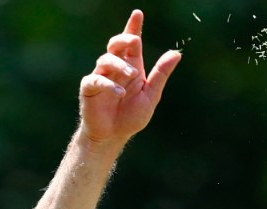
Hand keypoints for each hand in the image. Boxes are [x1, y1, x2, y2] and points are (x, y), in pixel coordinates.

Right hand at [79, 9, 180, 144]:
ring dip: (120, 66)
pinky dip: (108, 84)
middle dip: (124, 39)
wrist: (113, 136)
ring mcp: (101, 76)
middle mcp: (115, 68)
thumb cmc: (130, 116)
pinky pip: (96, 79)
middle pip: (116, 44)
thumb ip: (161, 74)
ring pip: (106, 59)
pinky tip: (119, 93)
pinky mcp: (90, 88)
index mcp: (131, 67)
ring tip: (132, 76)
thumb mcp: (151, 95)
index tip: (138, 13)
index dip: (134, 27)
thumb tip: (176, 53)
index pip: (132, 43)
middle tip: (135, 41)